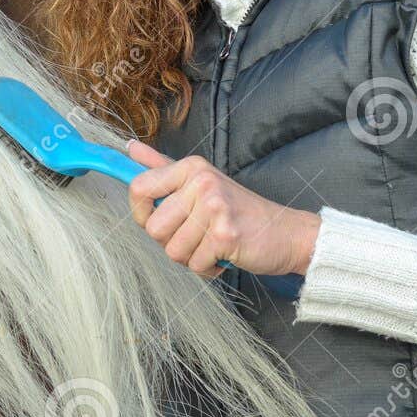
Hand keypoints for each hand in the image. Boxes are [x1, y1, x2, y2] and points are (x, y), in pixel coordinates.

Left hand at [125, 140, 320, 279]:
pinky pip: (194, 265)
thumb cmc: (238, 210)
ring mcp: (214, 208)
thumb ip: (161, 166)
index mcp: (190, 167)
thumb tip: (130, 148)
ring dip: (190, 257)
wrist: (286, 233)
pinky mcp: (225, 235)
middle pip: (153, 227)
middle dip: (170, 241)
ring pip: (172, 250)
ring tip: (210, 245)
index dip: (141, 213)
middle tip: (196, 235)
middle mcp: (201, 182)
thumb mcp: (200, 181)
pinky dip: (207, 268)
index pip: (138, 188)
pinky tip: (223, 255)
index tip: (158, 219)